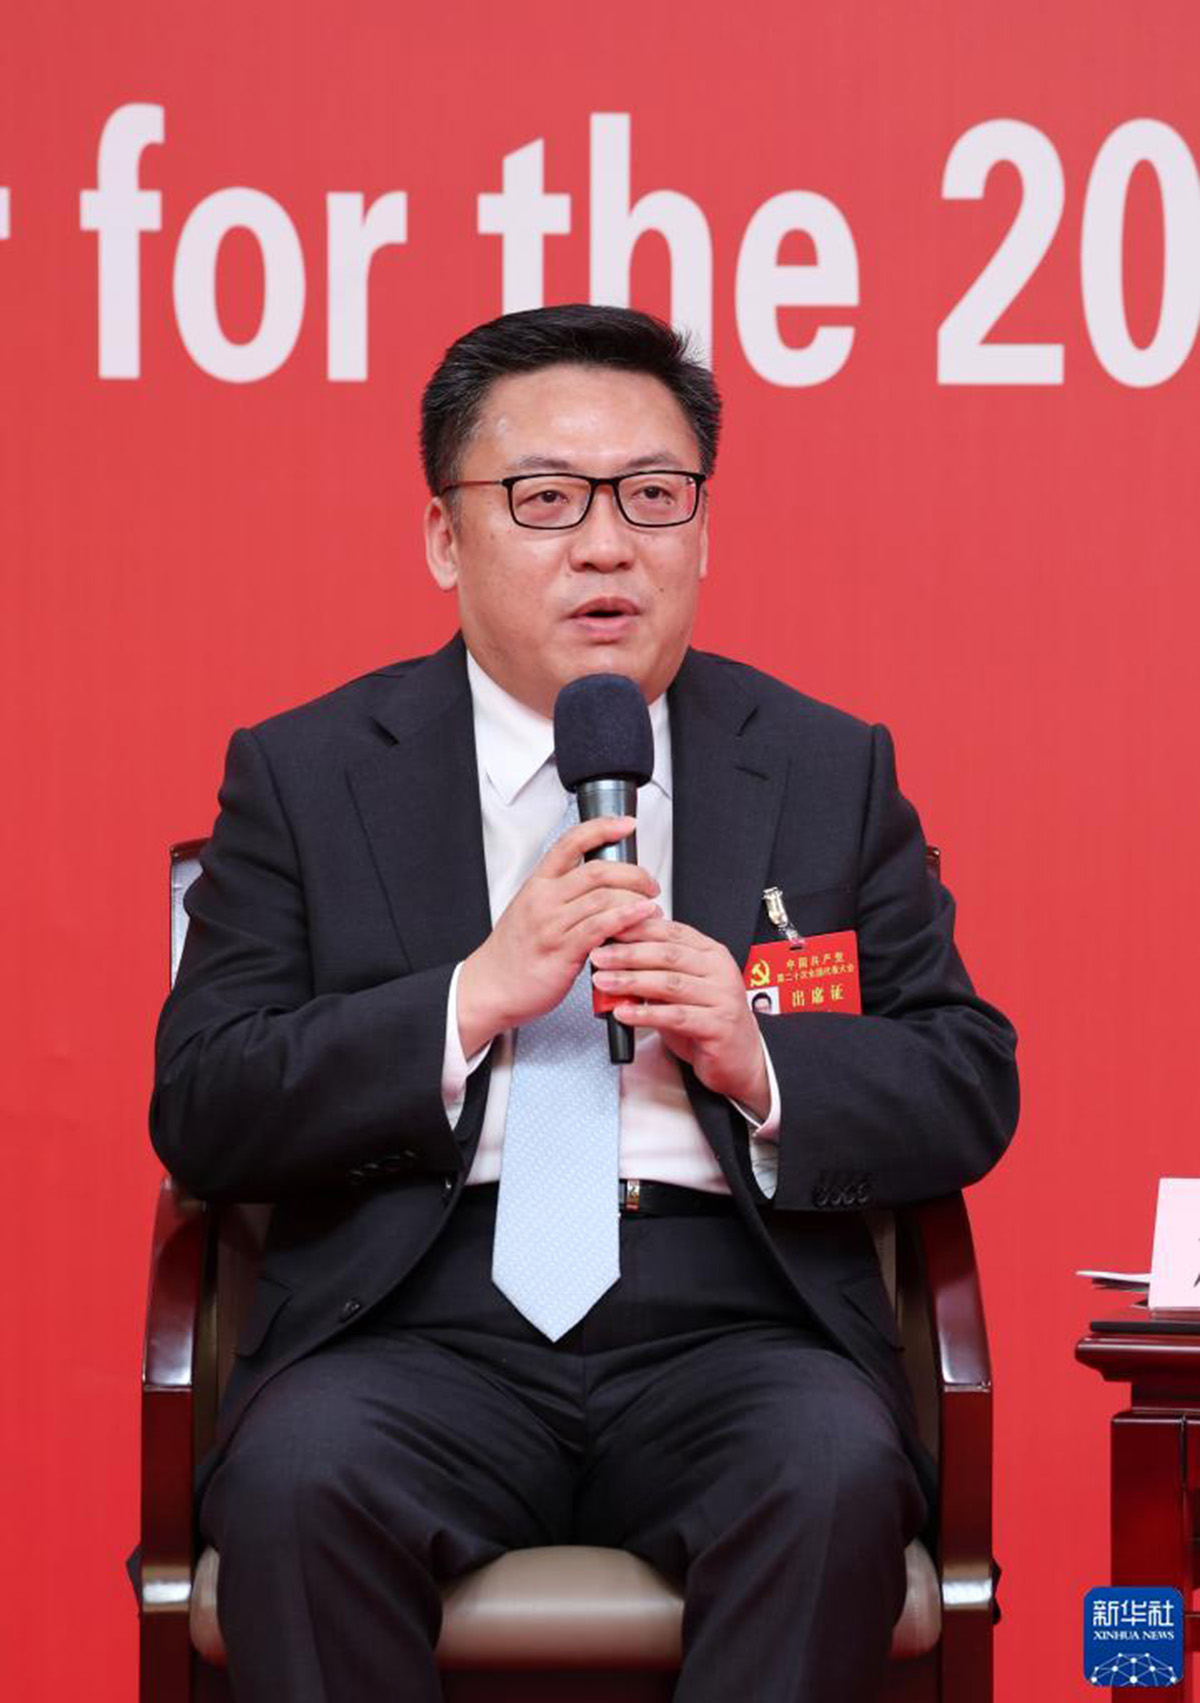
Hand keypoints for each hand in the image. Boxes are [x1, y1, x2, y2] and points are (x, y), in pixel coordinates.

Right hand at [456, 815, 662, 1054]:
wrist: (491, 986)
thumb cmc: (514, 953)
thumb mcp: (531, 910)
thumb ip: (562, 895)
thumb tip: (601, 885)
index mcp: (538, 884)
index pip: (571, 842)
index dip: (602, 827)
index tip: (626, 824)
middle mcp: (544, 899)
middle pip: (597, 870)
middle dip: (633, 873)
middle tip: (650, 883)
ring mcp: (551, 924)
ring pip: (603, 897)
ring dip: (636, 898)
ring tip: (652, 907)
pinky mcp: (561, 950)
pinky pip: (600, 927)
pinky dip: (627, 918)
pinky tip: (642, 916)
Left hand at [589, 918, 769, 1117]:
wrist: (740, 1058)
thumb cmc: (708, 1020)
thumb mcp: (682, 988)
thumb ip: (657, 971)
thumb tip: (615, 957)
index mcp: (710, 953)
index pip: (671, 931)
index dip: (638, 929)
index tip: (609, 929)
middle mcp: (719, 970)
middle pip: (668, 955)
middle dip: (628, 954)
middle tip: (600, 956)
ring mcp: (722, 997)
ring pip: (670, 983)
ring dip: (631, 981)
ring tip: (604, 982)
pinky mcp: (718, 1025)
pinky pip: (676, 1016)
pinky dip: (645, 1014)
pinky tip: (624, 1013)